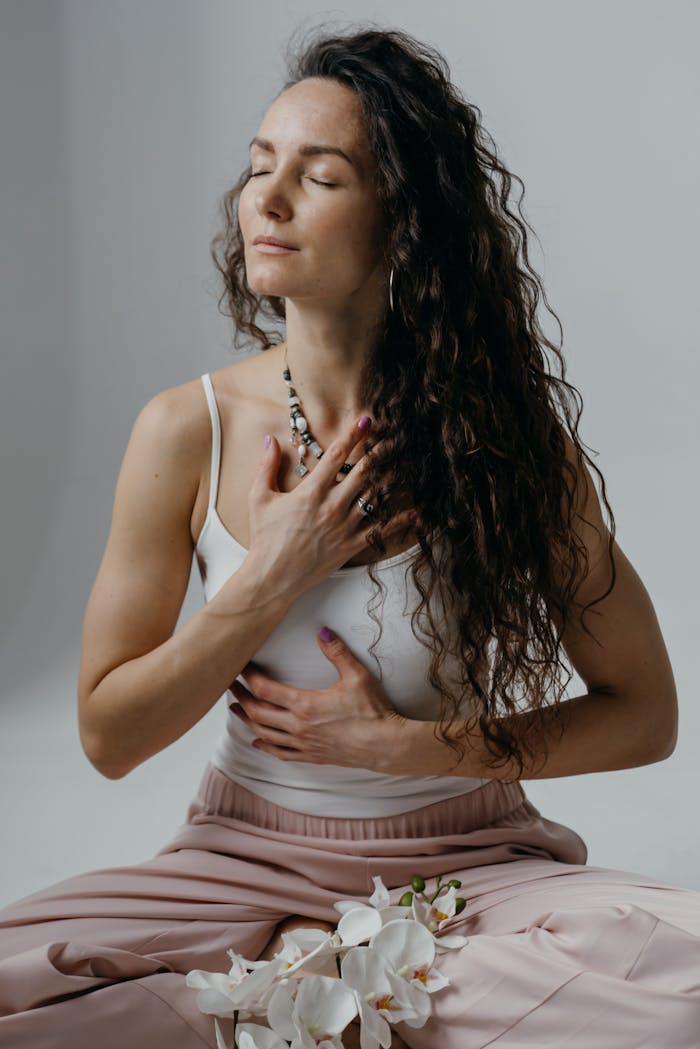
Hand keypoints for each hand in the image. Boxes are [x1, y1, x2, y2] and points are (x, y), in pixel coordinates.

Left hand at [229, 628, 408, 770]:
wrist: (385, 745)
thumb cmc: (373, 711)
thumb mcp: (357, 676)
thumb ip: (337, 652)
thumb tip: (322, 631)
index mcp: (304, 705)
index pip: (265, 689)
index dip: (248, 677)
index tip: (240, 667)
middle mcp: (298, 726)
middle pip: (257, 712)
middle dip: (241, 698)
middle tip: (230, 686)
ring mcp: (304, 744)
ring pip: (265, 734)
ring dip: (247, 721)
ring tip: (236, 711)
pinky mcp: (312, 756)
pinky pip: (282, 753)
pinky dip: (266, 747)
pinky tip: (258, 743)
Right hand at [246, 415, 415, 595]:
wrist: (273, 575)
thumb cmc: (265, 537)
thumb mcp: (259, 498)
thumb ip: (267, 467)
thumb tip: (270, 441)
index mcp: (311, 492)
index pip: (336, 455)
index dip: (353, 435)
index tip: (366, 420)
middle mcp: (332, 506)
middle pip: (363, 472)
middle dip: (379, 452)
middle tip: (392, 438)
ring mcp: (344, 526)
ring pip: (374, 497)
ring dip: (389, 479)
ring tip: (403, 464)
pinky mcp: (351, 546)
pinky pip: (380, 531)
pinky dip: (398, 522)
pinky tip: (413, 513)